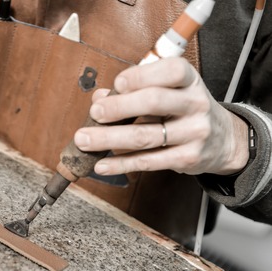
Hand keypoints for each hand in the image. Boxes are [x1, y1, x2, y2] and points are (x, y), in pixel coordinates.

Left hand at [74, 57, 248, 175]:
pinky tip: (102, 164)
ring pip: (146, 136)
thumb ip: (134, 91)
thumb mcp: (169, 92)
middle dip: (118, 107)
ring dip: (109, 138)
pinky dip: (121, 164)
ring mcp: (194, 132)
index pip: (169, 70)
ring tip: (84, 140)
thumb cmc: (184, 109)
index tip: (117, 84)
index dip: (140, 76)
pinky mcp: (189, 158)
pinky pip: (148, 161)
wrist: (222, 139)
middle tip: (95, 113)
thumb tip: (99, 98)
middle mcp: (195, 103)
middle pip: (154, 102)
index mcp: (190, 80)